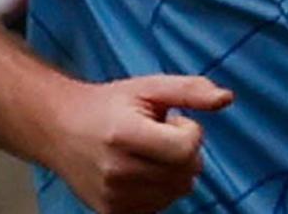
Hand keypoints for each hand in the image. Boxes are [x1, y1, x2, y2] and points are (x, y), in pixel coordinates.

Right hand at [41, 74, 233, 213]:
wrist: (60, 129)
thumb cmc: (109, 105)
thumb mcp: (148, 87)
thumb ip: (190, 90)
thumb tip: (227, 98)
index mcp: (124, 135)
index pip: (186, 150)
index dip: (190, 133)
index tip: (173, 121)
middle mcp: (116, 171)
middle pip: (185, 175)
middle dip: (184, 152)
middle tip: (159, 135)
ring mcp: (113, 197)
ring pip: (176, 192)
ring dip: (173, 171)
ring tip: (147, 151)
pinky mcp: (111, 213)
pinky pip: (159, 206)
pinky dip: (160, 189)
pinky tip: (141, 169)